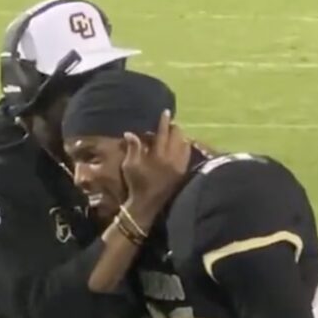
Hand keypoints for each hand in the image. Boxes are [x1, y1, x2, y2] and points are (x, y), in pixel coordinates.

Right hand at [121, 110, 190, 228]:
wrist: (147, 205)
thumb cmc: (136, 184)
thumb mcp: (130, 166)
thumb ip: (133, 148)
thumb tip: (130, 133)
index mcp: (158, 156)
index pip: (163, 133)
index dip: (164, 122)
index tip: (166, 112)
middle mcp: (172, 159)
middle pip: (177, 137)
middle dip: (174, 128)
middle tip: (171, 123)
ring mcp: (179, 166)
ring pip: (185, 145)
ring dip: (181, 137)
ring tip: (177, 132)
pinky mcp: (182, 173)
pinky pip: (187, 155)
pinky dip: (185, 147)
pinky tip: (183, 145)